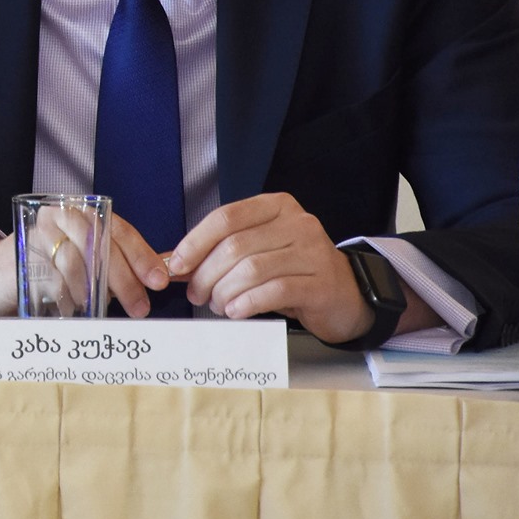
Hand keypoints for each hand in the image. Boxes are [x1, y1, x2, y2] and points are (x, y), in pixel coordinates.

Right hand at [0, 210, 171, 318]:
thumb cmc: (42, 271)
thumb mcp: (84, 263)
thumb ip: (118, 265)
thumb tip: (164, 272)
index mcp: (78, 212)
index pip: (117, 228)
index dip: (140, 254)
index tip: (159, 280)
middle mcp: (58, 215)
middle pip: (100, 243)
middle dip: (125, 278)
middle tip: (140, 307)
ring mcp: (37, 233)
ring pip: (79, 260)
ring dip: (97, 291)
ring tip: (107, 311)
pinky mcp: (20, 255)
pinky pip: (54, 277)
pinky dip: (69, 296)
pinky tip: (75, 308)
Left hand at [166, 193, 382, 342]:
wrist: (346, 295)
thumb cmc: (293, 271)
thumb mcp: (257, 253)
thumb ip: (218, 252)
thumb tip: (172, 263)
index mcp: (276, 206)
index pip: (225, 218)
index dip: (195, 242)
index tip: (177, 265)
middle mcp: (297, 223)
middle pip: (235, 246)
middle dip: (206, 274)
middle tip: (197, 295)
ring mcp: (313, 252)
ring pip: (252, 270)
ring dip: (225, 292)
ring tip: (217, 305)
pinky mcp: (322, 283)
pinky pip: (274, 291)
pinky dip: (247, 303)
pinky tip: (236, 312)